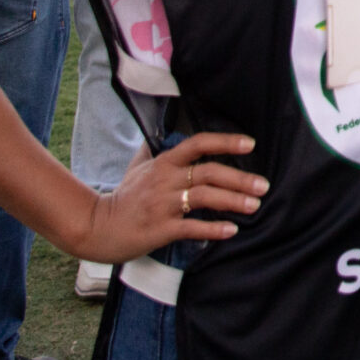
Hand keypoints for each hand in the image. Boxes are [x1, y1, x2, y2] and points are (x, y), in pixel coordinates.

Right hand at [65, 133, 266, 263]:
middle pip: (207, 172)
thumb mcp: (139, 167)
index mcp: (163, 163)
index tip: (250, 144)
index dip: (225, 142)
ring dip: (232, 201)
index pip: (197, 144)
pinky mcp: (159, 229)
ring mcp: (162, 205)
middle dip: (239, 179)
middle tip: (263, 185)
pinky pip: (191, 228)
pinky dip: (212, 229)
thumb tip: (173, 129)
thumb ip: (160, 151)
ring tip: (254, 206)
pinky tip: (230, 230)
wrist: (96, 227)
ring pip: (203, 198)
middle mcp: (164, 181)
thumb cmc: (124, 197)